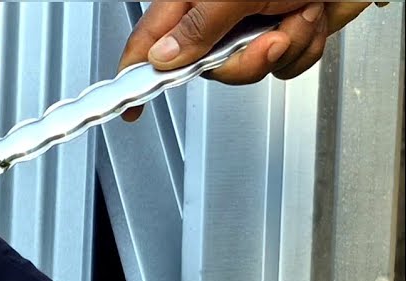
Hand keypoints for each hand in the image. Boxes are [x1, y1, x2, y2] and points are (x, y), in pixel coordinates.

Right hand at [119, 2, 383, 120]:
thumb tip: (163, 58)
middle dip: (247, 60)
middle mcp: (219, 15)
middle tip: (268, 37)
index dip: (137, 74)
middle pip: (208, 69)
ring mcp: (252, 26)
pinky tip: (309, 18)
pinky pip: (284, 66)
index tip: (131, 106)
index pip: (151, 42)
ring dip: (285, 48)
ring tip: (297, 13)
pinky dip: (305, 48)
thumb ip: (197, 27)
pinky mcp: (284, 34)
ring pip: (251, 70)